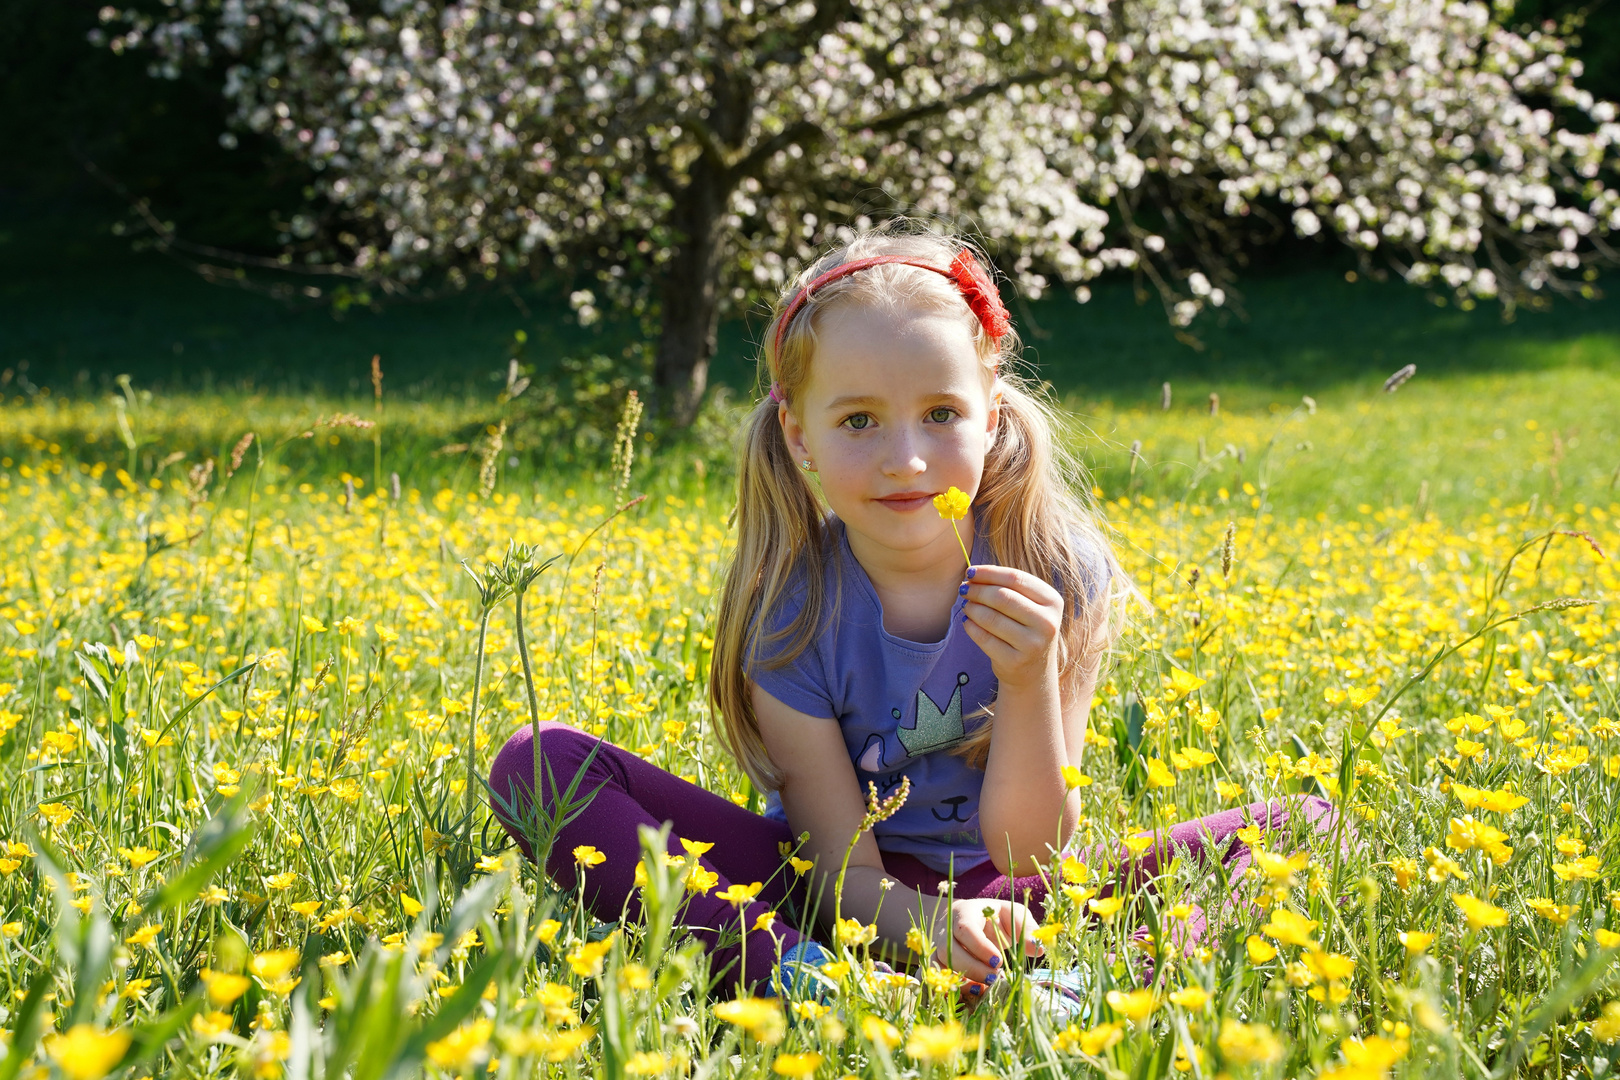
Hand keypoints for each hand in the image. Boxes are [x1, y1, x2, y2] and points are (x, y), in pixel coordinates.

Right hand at [932, 898, 1043, 981]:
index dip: (980, 947)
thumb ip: (1026, 928)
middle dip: (972, 967)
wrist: (966, 917)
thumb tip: (1039, 950)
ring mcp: (938, 947)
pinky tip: (973, 992)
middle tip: (995, 978)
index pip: (965, 929)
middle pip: (949, 950)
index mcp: (964, 913)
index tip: (999, 961)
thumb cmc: (993, 916)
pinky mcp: (937, 961)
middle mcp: (946, 930)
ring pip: (941, 965)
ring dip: (962, 980)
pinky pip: (937, 977)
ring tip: (984, 989)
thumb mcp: (1012, 914)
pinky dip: (952, 987)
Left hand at [960, 564, 1062, 690]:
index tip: (970, 571)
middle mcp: (1046, 623)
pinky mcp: (1015, 661)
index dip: (989, 573)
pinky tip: (968, 622)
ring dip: (972, 608)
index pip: (1016, 578)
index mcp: (1052, 602)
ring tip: (966, 605)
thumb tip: (973, 574)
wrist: (1034, 672)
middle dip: (977, 590)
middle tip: (963, 589)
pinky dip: (971, 627)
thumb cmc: (1026, 629)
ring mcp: (1033, 644)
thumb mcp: (1028, 606)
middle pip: (1002, 597)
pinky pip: (984, 638)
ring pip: (991, 618)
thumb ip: (1007, 587)